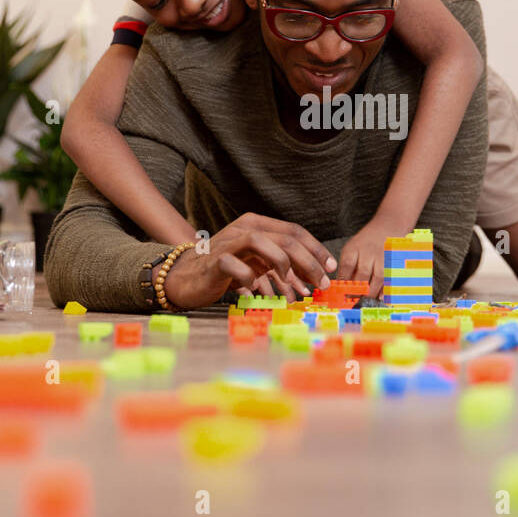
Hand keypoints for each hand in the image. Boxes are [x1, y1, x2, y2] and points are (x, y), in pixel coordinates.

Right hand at [163, 213, 335, 309]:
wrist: (187, 278)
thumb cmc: (227, 271)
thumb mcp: (259, 266)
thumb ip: (283, 271)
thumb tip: (312, 284)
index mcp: (257, 225)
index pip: (294, 231)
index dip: (316, 249)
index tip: (331, 267)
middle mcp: (243, 229)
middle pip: (284, 237)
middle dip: (308, 261)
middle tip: (320, 282)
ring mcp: (228, 243)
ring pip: (260, 242)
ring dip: (282, 264)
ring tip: (290, 283)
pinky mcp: (214, 261)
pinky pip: (235, 266)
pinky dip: (249, 278)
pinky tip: (255, 290)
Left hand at [338, 217, 404, 298]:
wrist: (388, 226)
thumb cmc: (366, 243)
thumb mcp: (351, 249)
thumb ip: (346, 268)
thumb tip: (340, 289)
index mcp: (354, 248)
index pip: (347, 266)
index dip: (343, 283)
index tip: (340, 296)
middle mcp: (369, 252)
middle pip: (363, 274)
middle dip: (356, 292)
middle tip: (351, 303)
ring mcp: (383, 257)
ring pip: (378, 279)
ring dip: (371, 293)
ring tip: (365, 303)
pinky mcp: (394, 263)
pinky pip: (390, 279)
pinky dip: (386, 290)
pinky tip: (381, 298)